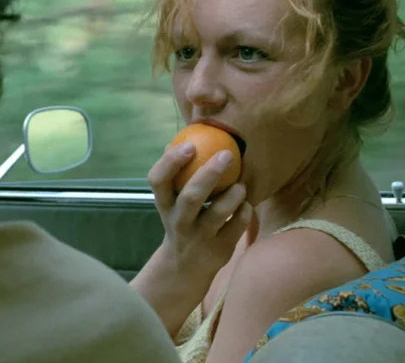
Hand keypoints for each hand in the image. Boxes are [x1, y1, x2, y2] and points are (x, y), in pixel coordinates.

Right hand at [148, 141, 252, 282]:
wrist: (184, 267)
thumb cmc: (181, 220)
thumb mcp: (171, 201)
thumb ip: (175, 174)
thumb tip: (179, 138)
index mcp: (164, 204)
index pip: (158, 180)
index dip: (171, 162)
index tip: (189, 145)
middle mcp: (179, 221)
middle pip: (191, 196)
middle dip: (209, 174)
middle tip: (227, 154)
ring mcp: (199, 237)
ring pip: (217, 214)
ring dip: (232, 196)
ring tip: (241, 185)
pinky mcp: (218, 250)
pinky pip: (236, 228)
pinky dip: (244, 213)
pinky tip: (247, 204)